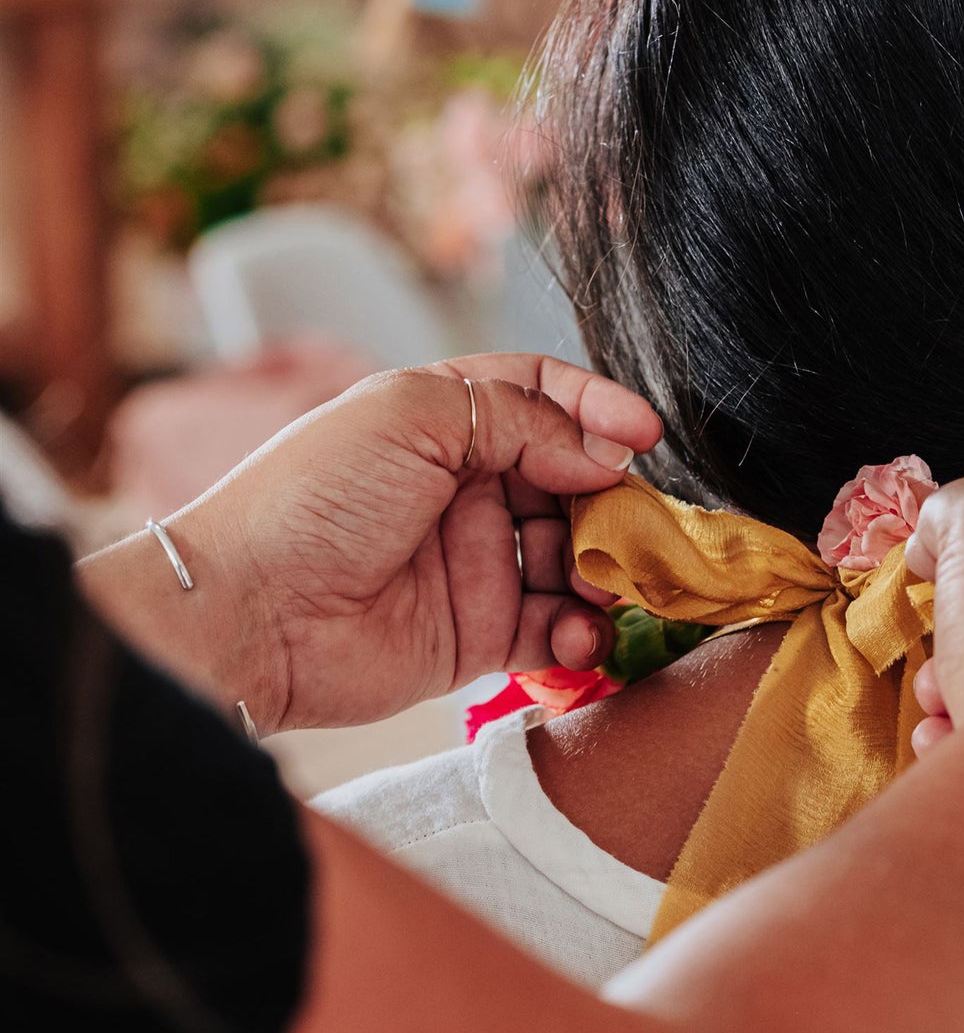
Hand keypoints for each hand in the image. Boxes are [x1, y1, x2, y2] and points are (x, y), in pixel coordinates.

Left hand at [82, 355, 660, 734]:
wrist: (251, 614)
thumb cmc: (313, 500)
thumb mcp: (411, 417)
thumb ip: (518, 418)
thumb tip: (601, 454)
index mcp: (445, 422)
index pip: (542, 398)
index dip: (596, 409)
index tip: (643, 435)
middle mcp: (467, 489)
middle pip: (573, 482)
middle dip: (610, 502)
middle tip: (632, 525)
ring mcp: (477, 563)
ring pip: (574, 558)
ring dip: (602, 570)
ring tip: (602, 584)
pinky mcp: (480, 634)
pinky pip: (554, 629)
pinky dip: (580, 632)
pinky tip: (578, 633)